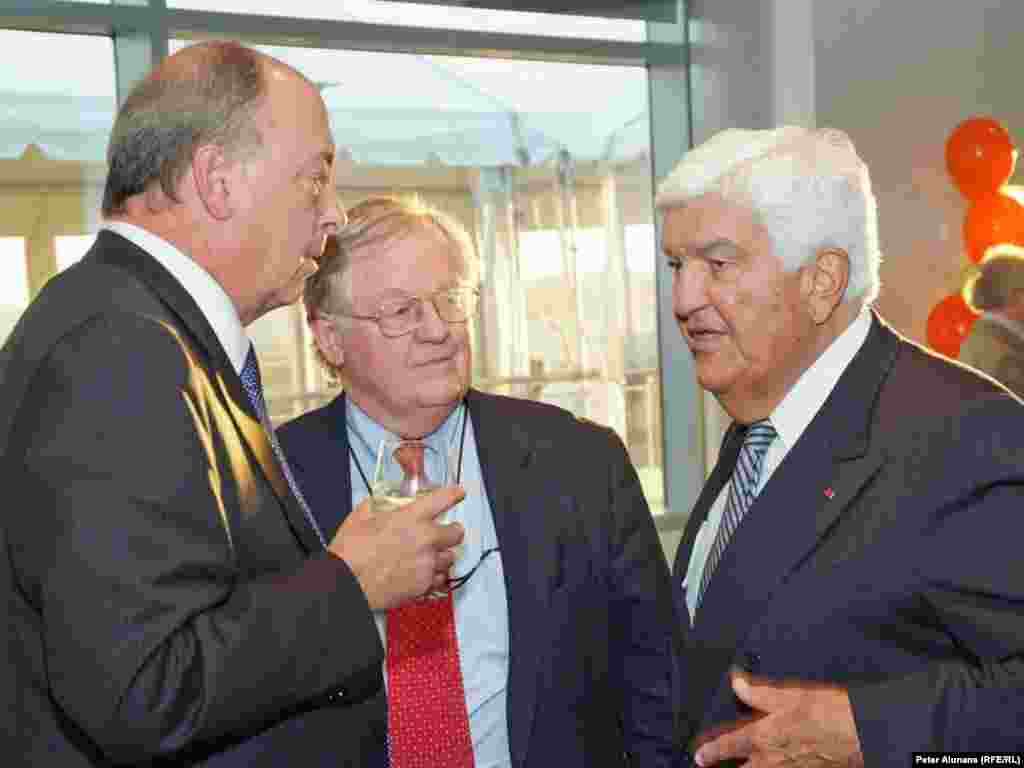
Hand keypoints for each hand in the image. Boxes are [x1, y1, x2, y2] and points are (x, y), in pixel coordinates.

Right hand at [329, 486, 464, 610]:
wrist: (345, 582)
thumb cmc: (350, 552)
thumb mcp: (360, 517)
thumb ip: (377, 506)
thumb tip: (381, 502)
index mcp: (411, 517)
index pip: (443, 499)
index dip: (454, 494)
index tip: (458, 494)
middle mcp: (425, 539)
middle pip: (456, 533)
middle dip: (452, 531)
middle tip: (447, 531)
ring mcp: (426, 564)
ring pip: (450, 558)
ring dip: (442, 555)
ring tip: (430, 556)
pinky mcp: (424, 585)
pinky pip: (440, 579)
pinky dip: (434, 576)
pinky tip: (423, 573)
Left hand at [693, 668, 863, 767]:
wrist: (862, 734)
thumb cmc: (828, 713)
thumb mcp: (789, 695)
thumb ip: (758, 691)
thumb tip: (736, 682)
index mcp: (763, 737)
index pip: (728, 746)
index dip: (710, 751)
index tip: (699, 756)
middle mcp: (773, 759)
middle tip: (713, 767)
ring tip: (745, 766)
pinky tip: (778, 764)